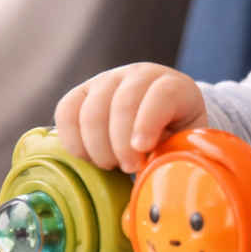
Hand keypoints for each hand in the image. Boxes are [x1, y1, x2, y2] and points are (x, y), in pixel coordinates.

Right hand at [54, 63, 207, 172]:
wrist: (160, 120)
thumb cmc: (175, 136)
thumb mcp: (185, 144)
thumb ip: (175, 153)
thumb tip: (157, 176)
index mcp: (174, 85)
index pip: (162, 95)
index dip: (149, 123)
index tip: (142, 149)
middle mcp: (139, 75)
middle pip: (122, 103)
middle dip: (121, 144)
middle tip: (129, 168)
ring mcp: (107, 80)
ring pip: (91, 110)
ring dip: (98, 147)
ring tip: (111, 165)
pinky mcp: (82, 92)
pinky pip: (66, 112)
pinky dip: (73, 140)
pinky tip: (89, 157)